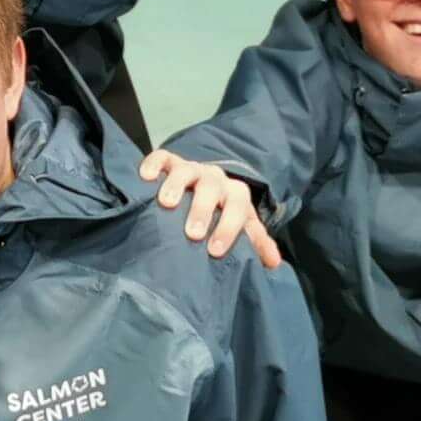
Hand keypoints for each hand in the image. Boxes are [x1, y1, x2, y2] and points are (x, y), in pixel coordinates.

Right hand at [140, 150, 277, 265]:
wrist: (209, 184)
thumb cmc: (223, 212)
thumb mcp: (242, 224)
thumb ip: (257, 241)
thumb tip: (274, 263)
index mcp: (235, 194)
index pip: (237, 208)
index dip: (228, 228)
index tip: (215, 250)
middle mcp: (215, 178)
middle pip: (211, 188)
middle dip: (202, 210)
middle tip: (192, 233)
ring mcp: (191, 169)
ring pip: (185, 172)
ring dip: (176, 186)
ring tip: (167, 203)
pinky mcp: (170, 162)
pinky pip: (162, 157)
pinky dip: (154, 164)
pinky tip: (146, 177)